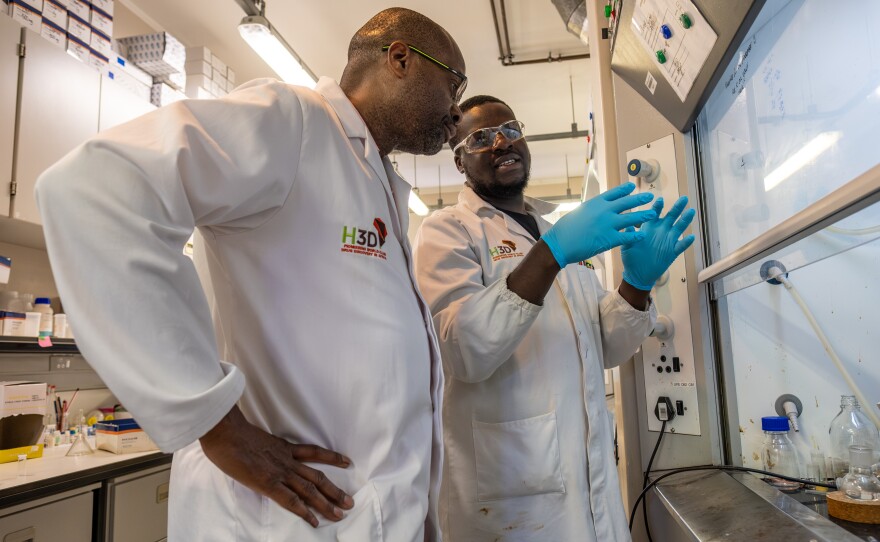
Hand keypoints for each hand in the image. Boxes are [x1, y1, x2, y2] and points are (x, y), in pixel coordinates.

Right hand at [199, 406, 353, 527]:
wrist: (225, 432)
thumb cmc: (233, 433)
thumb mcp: (256, 438)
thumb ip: (264, 448)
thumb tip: (262, 453)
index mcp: (284, 448)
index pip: (314, 452)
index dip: (332, 457)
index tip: (346, 461)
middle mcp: (287, 460)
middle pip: (317, 477)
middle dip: (335, 491)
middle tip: (349, 502)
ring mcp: (280, 472)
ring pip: (310, 490)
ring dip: (327, 503)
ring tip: (341, 513)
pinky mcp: (269, 483)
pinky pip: (291, 500)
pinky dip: (304, 512)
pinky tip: (314, 521)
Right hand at [541, 182, 656, 267]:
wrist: (560, 243)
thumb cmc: (565, 230)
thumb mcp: (578, 212)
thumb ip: (591, 210)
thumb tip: (596, 209)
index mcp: (595, 203)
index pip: (614, 193)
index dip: (625, 190)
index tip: (632, 187)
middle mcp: (604, 211)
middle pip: (627, 202)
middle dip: (640, 199)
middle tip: (649, 196)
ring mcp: (608, 224)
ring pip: (631, 218)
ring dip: (643, 216)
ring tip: (652, 214)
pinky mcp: (609, 239)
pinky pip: (627, 236)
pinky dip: (636, 236)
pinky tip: (642, 235)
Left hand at [621, 195, 695, 290]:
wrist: (638, 274)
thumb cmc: (631, 258)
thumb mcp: (627, 246)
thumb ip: (628, 236)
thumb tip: (627, 226)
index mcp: (649, 228)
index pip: (655, 214)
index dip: (658, 207)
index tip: (660, 199)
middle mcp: (660, 232)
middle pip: (671, 217)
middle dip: (677, 207)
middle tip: (684, 198)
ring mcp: (668, 241)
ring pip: (679, 228)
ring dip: (685, 220)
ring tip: (690, 211)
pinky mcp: (672, 252)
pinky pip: (681, 246)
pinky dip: (686, 242)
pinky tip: (691, 237)